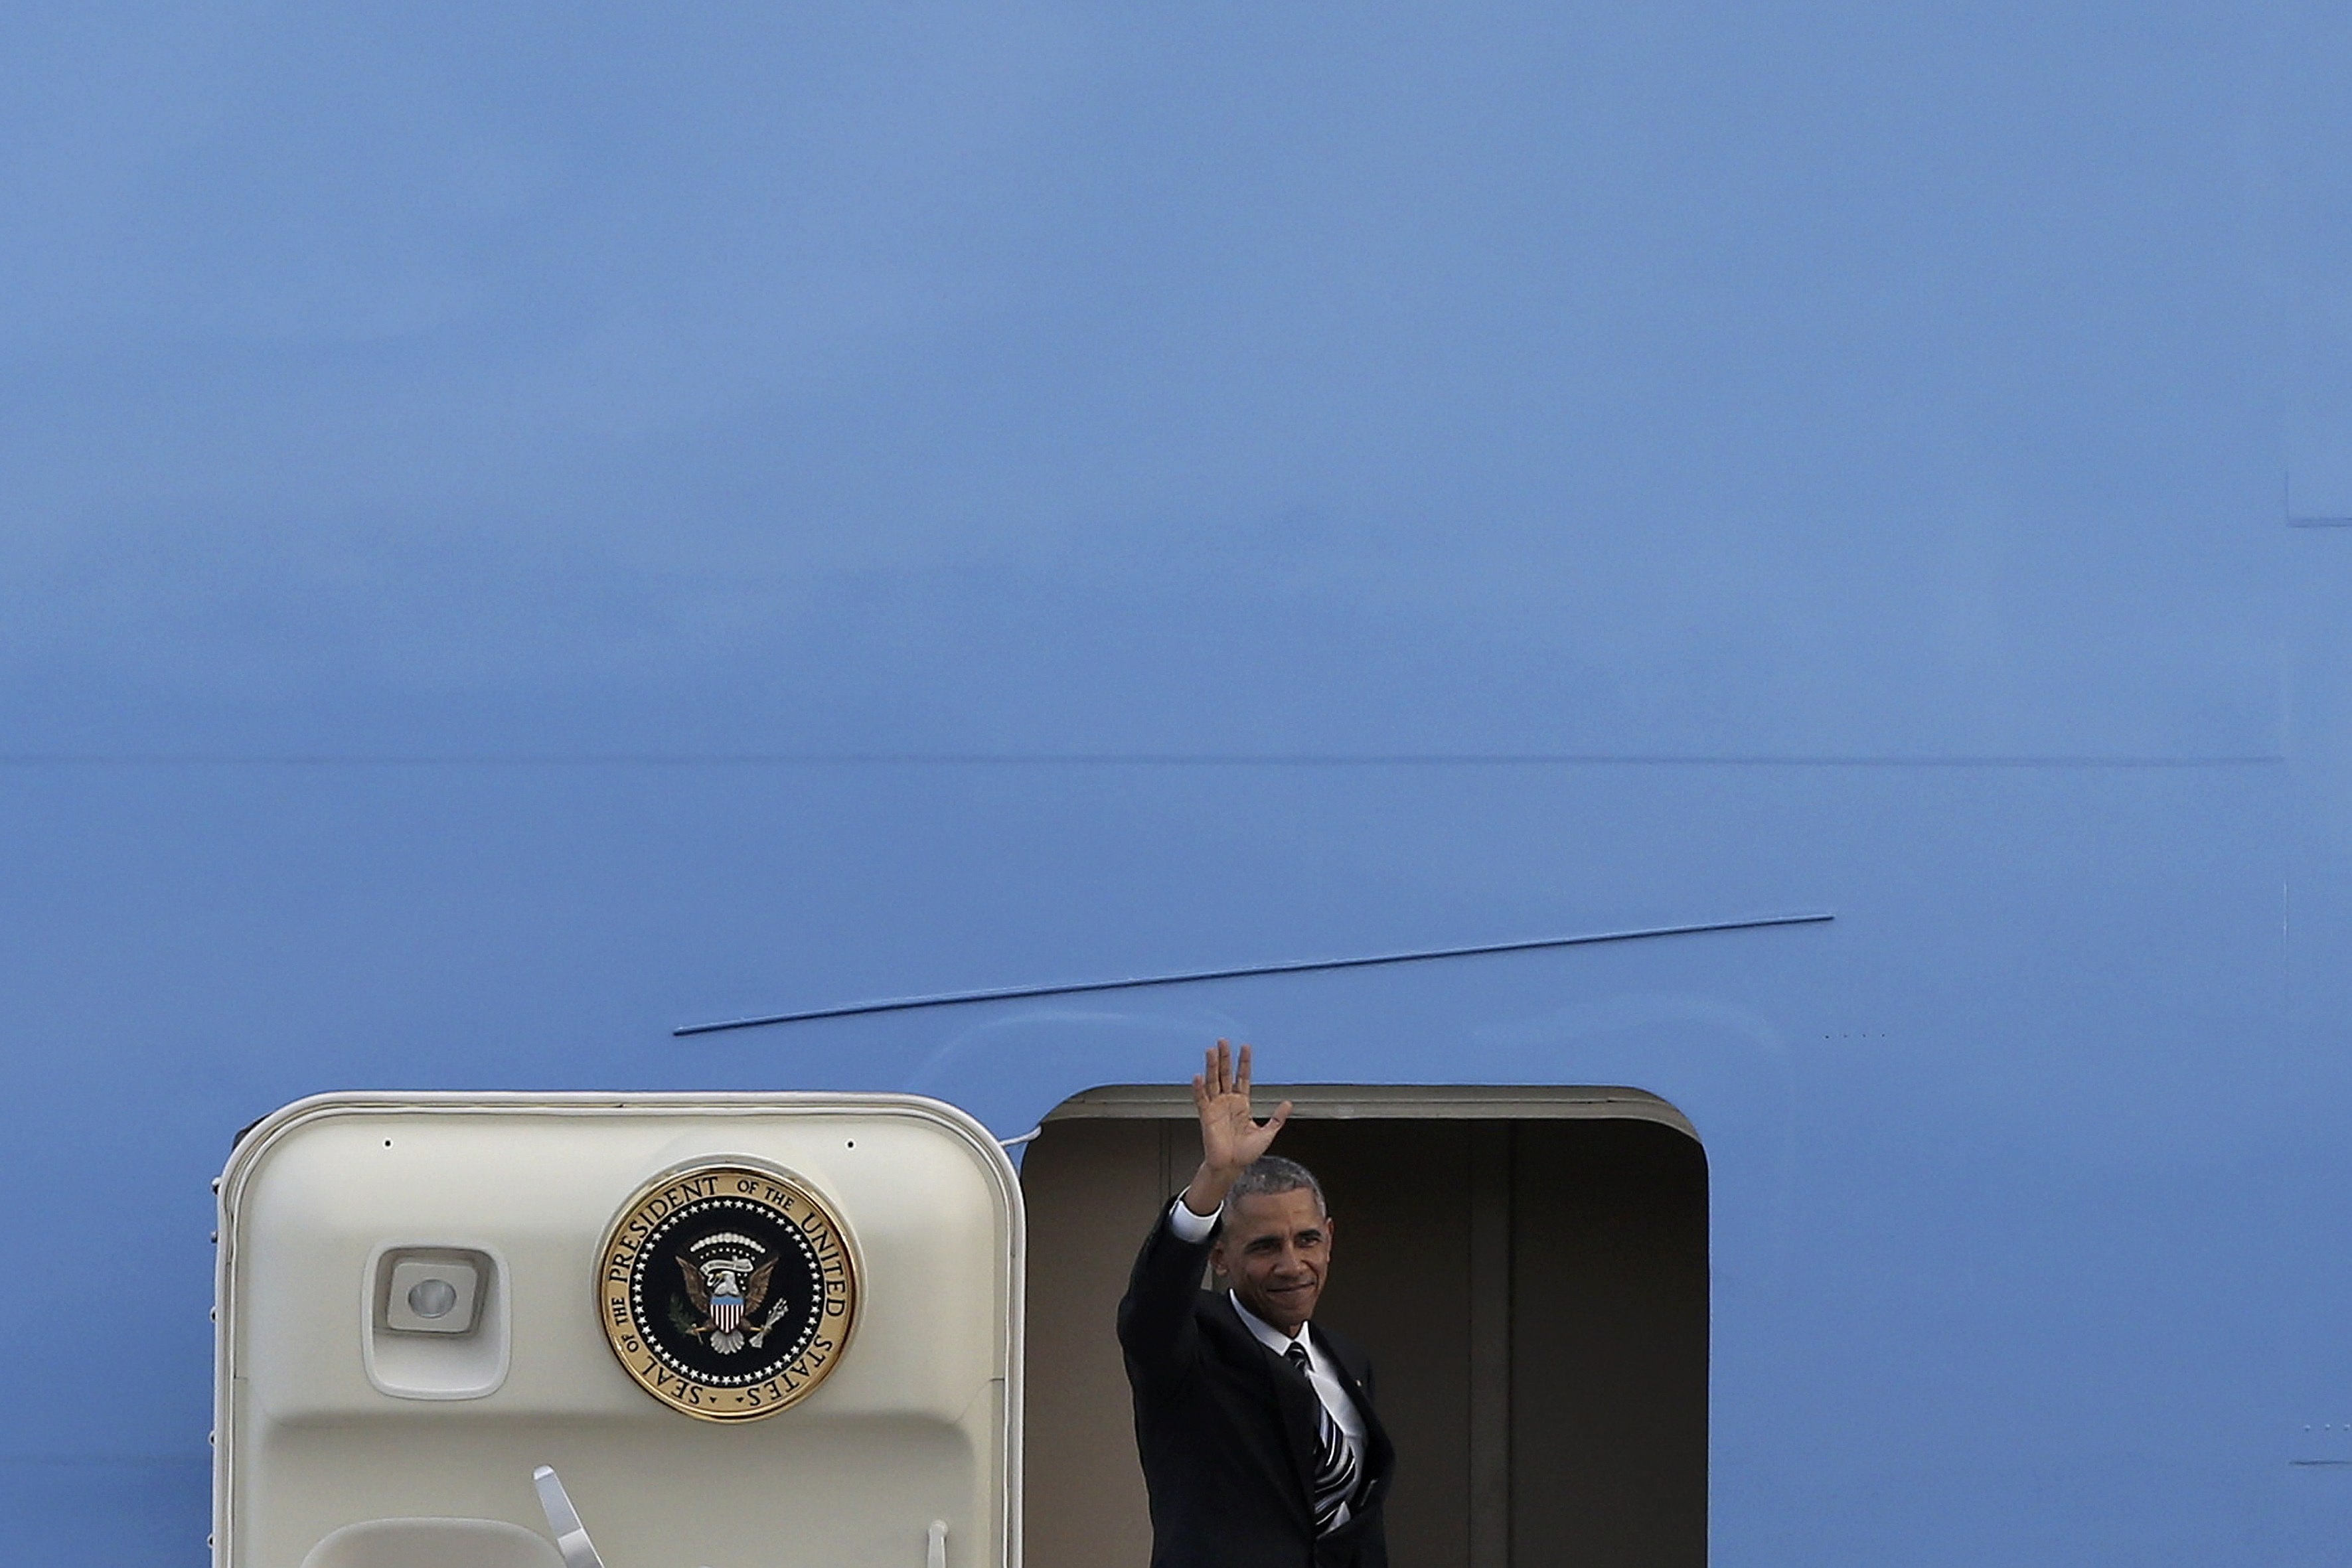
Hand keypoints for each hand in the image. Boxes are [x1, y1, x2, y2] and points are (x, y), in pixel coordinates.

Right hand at [1183, 1040, 1290, 1214]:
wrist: (1231, 1167)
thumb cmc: (1246, 1153)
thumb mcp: (1267, 1133)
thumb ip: (1277, 1118)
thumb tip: (1288, 1103)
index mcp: (1242, 1104)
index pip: (1243, 1078)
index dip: (1244, 1063)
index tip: (1245, 1047)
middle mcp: (1228, 1102)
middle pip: (1226, 1075)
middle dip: (1225, 1058)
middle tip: (1223, 1041)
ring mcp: (1216, 1107)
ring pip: (1213, 1082)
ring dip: (1212, 1066)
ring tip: (1211, 1051)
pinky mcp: (1206, 1116)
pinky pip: (1201, 1099)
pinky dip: (1199, 1088)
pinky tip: (1198, 1076)